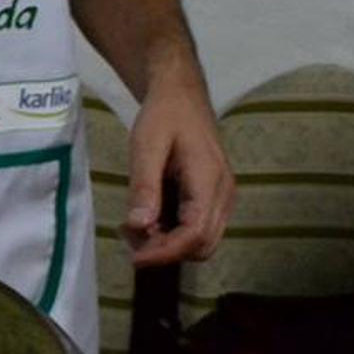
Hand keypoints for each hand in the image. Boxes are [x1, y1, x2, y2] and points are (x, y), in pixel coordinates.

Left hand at [123, 72, 233, 266]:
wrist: (181, 95)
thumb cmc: (164, 116)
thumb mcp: (146, 145)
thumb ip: (144, 185)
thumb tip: (139, 225)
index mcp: (210, 181)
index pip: (195, 234)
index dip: (166, 252)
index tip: (135, 258)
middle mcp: (223, 194)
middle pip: (203, 245)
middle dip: (165, 251)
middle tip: (130, 236)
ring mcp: (222, 197)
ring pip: (202, 242)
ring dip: (169, 244)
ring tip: (135, 226)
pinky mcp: (213, 197)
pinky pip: (198, 229)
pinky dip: (173, 234)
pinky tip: (148, 218)